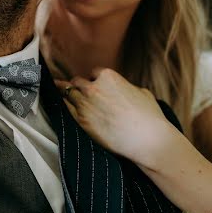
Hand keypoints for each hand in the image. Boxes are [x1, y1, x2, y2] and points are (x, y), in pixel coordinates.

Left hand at [61, 68, 176, 161]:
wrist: (147, 139)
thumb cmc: (149, 117)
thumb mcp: (142, 93)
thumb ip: (128, 87)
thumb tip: (126, 89)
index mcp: (109, 77)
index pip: (94, 73)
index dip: (94, 79)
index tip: (94, 85)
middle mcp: (94, 87)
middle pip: (78, 82)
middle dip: (79, 86)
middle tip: (77, 90)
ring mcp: (85, 104)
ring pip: (68, 93)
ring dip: (67, 94)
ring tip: (62, 92)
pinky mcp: (81, 121)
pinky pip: (66, 108)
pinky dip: (65, 105)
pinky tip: (64, 105)